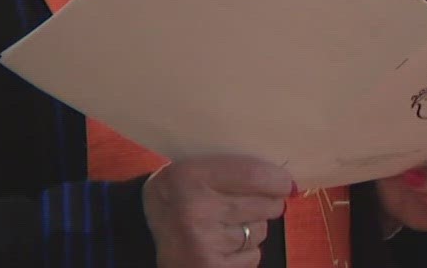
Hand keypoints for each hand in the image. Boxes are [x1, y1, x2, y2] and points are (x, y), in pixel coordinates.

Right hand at [144, 155, 293, 266]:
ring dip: (252, 229)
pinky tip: (221, 246)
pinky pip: (252, 257)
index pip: (256, 175)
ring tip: (225, 226)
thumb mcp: (195, 170)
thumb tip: (290, 186)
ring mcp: (205, 243)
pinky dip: (244, 254)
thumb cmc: (178, 195)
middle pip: (266, 205)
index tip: (284, 184)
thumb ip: (237, 170)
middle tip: (247, 204)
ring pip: (260, 232)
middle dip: (267, 204)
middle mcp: (197, 209)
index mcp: (191, 176)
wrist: (136, 234)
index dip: (278, 180)